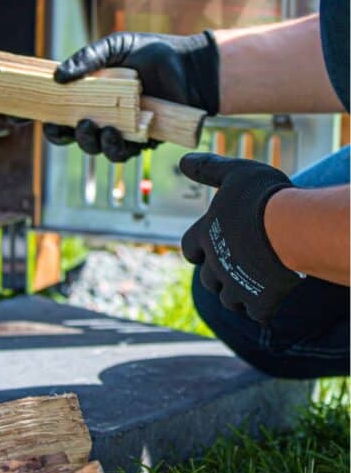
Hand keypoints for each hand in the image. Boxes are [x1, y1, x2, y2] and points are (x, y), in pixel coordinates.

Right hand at [44, 31, 218, 161]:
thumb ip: (86, 59)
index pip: (60, 113)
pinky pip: (123, 154)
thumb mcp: (115, 47)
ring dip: (91, 143)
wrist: (190, 65)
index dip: (44, 119)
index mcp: (90, 97)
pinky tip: (117, 134)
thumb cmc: (152, 53)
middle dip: (67, 136)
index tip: (30, 118)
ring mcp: (122, 131)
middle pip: (73, 136)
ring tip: (97, 128)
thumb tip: (56, 77)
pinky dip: (116, 147)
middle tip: (74, 124)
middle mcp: (102, 116)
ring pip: (97, 149)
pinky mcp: (142, 142)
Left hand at [180, 153, 302, 323]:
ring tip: (252, 283)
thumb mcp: (233, 173)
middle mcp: (215, 263)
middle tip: (235, 268)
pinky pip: (255, 312)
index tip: (202, 252)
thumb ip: (208, 168)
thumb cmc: (261, 197)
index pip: (188, 248)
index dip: (195, 251)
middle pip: (208, 279)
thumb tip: (182, 160)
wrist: (290, 229)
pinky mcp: (260, 301)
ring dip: (237, 293)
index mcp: (204, 235)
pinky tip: (271, 298)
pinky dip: (261, 308)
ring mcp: (236, 285)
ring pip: (228, 299)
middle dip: (217, 276)